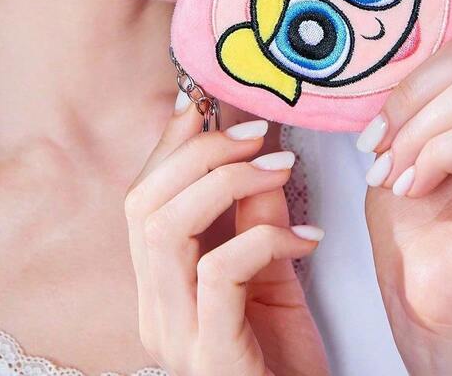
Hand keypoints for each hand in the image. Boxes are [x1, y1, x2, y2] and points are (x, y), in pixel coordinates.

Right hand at [124, 101, 330, 375]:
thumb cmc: (285, 360)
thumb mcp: (273, 271)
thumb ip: (258, 212)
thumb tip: (262, 144)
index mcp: (160, 284)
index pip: (143, 195)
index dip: (171, 142)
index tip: (207, 100)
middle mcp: (154, 308)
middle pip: (144, 202)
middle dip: (200, 151)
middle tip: (257, 131)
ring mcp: (175, 334)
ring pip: (166, 227)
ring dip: (226, 181)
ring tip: (280, 168)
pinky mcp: (208, 356)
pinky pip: (219, 271)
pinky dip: (264, 237)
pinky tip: (308, 237)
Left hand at [360, 0, 451, 368]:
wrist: (425, 291)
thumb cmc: (410, 206)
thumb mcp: (404, 121)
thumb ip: (421, 70)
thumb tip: (396, 8)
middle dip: (410, 95)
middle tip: (378, 145)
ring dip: (416, 131)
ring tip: (395, 172)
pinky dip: (437, 153)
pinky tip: (417, 186)